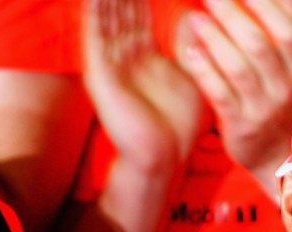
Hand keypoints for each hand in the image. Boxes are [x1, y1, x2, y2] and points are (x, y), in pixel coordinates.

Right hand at [84, 0, 203, 174]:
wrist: (163, 157)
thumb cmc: (178, 123)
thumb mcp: (192, 75)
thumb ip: (192, 45)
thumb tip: (197, 14)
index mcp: (141, 51)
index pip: (137, 7)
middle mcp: (120, 52)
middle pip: (118, 4)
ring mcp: (107, 61)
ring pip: (104, 13)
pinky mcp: (99, 74)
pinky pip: (94, 35)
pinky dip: (95, 11)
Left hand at [174, 0, 291, 193]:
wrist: (284, 159)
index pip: (289, 33)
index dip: (265, 7)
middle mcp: (288, 90)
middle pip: (259, 45)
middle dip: (231, 14)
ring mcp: (264, 110)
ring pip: (238, 68)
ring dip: (214, 39)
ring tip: (196, 18)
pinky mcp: (242, 128)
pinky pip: (221, 95)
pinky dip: (204, 72)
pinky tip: (191, 52)